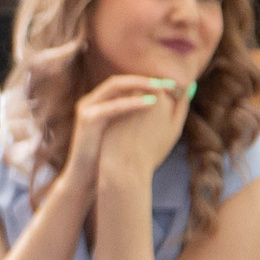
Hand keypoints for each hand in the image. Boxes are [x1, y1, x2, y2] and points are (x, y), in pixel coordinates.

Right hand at [63, 73, 175, 196]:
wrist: (86, 179)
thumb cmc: (107, 160)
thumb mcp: (123, 134)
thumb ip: (135, 119)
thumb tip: (160, 107)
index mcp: (101, 103)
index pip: (125, 84)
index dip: (149, 82)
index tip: (173, 85)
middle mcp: (92, 101)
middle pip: (121, 80)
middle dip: (146, 79)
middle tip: (170, 83)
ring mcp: (87, 109)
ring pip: (114, 87)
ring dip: (139, 84)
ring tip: (161, 88)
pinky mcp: (87, 120)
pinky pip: (111, 107)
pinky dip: (131, 103)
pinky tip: (150, 103)